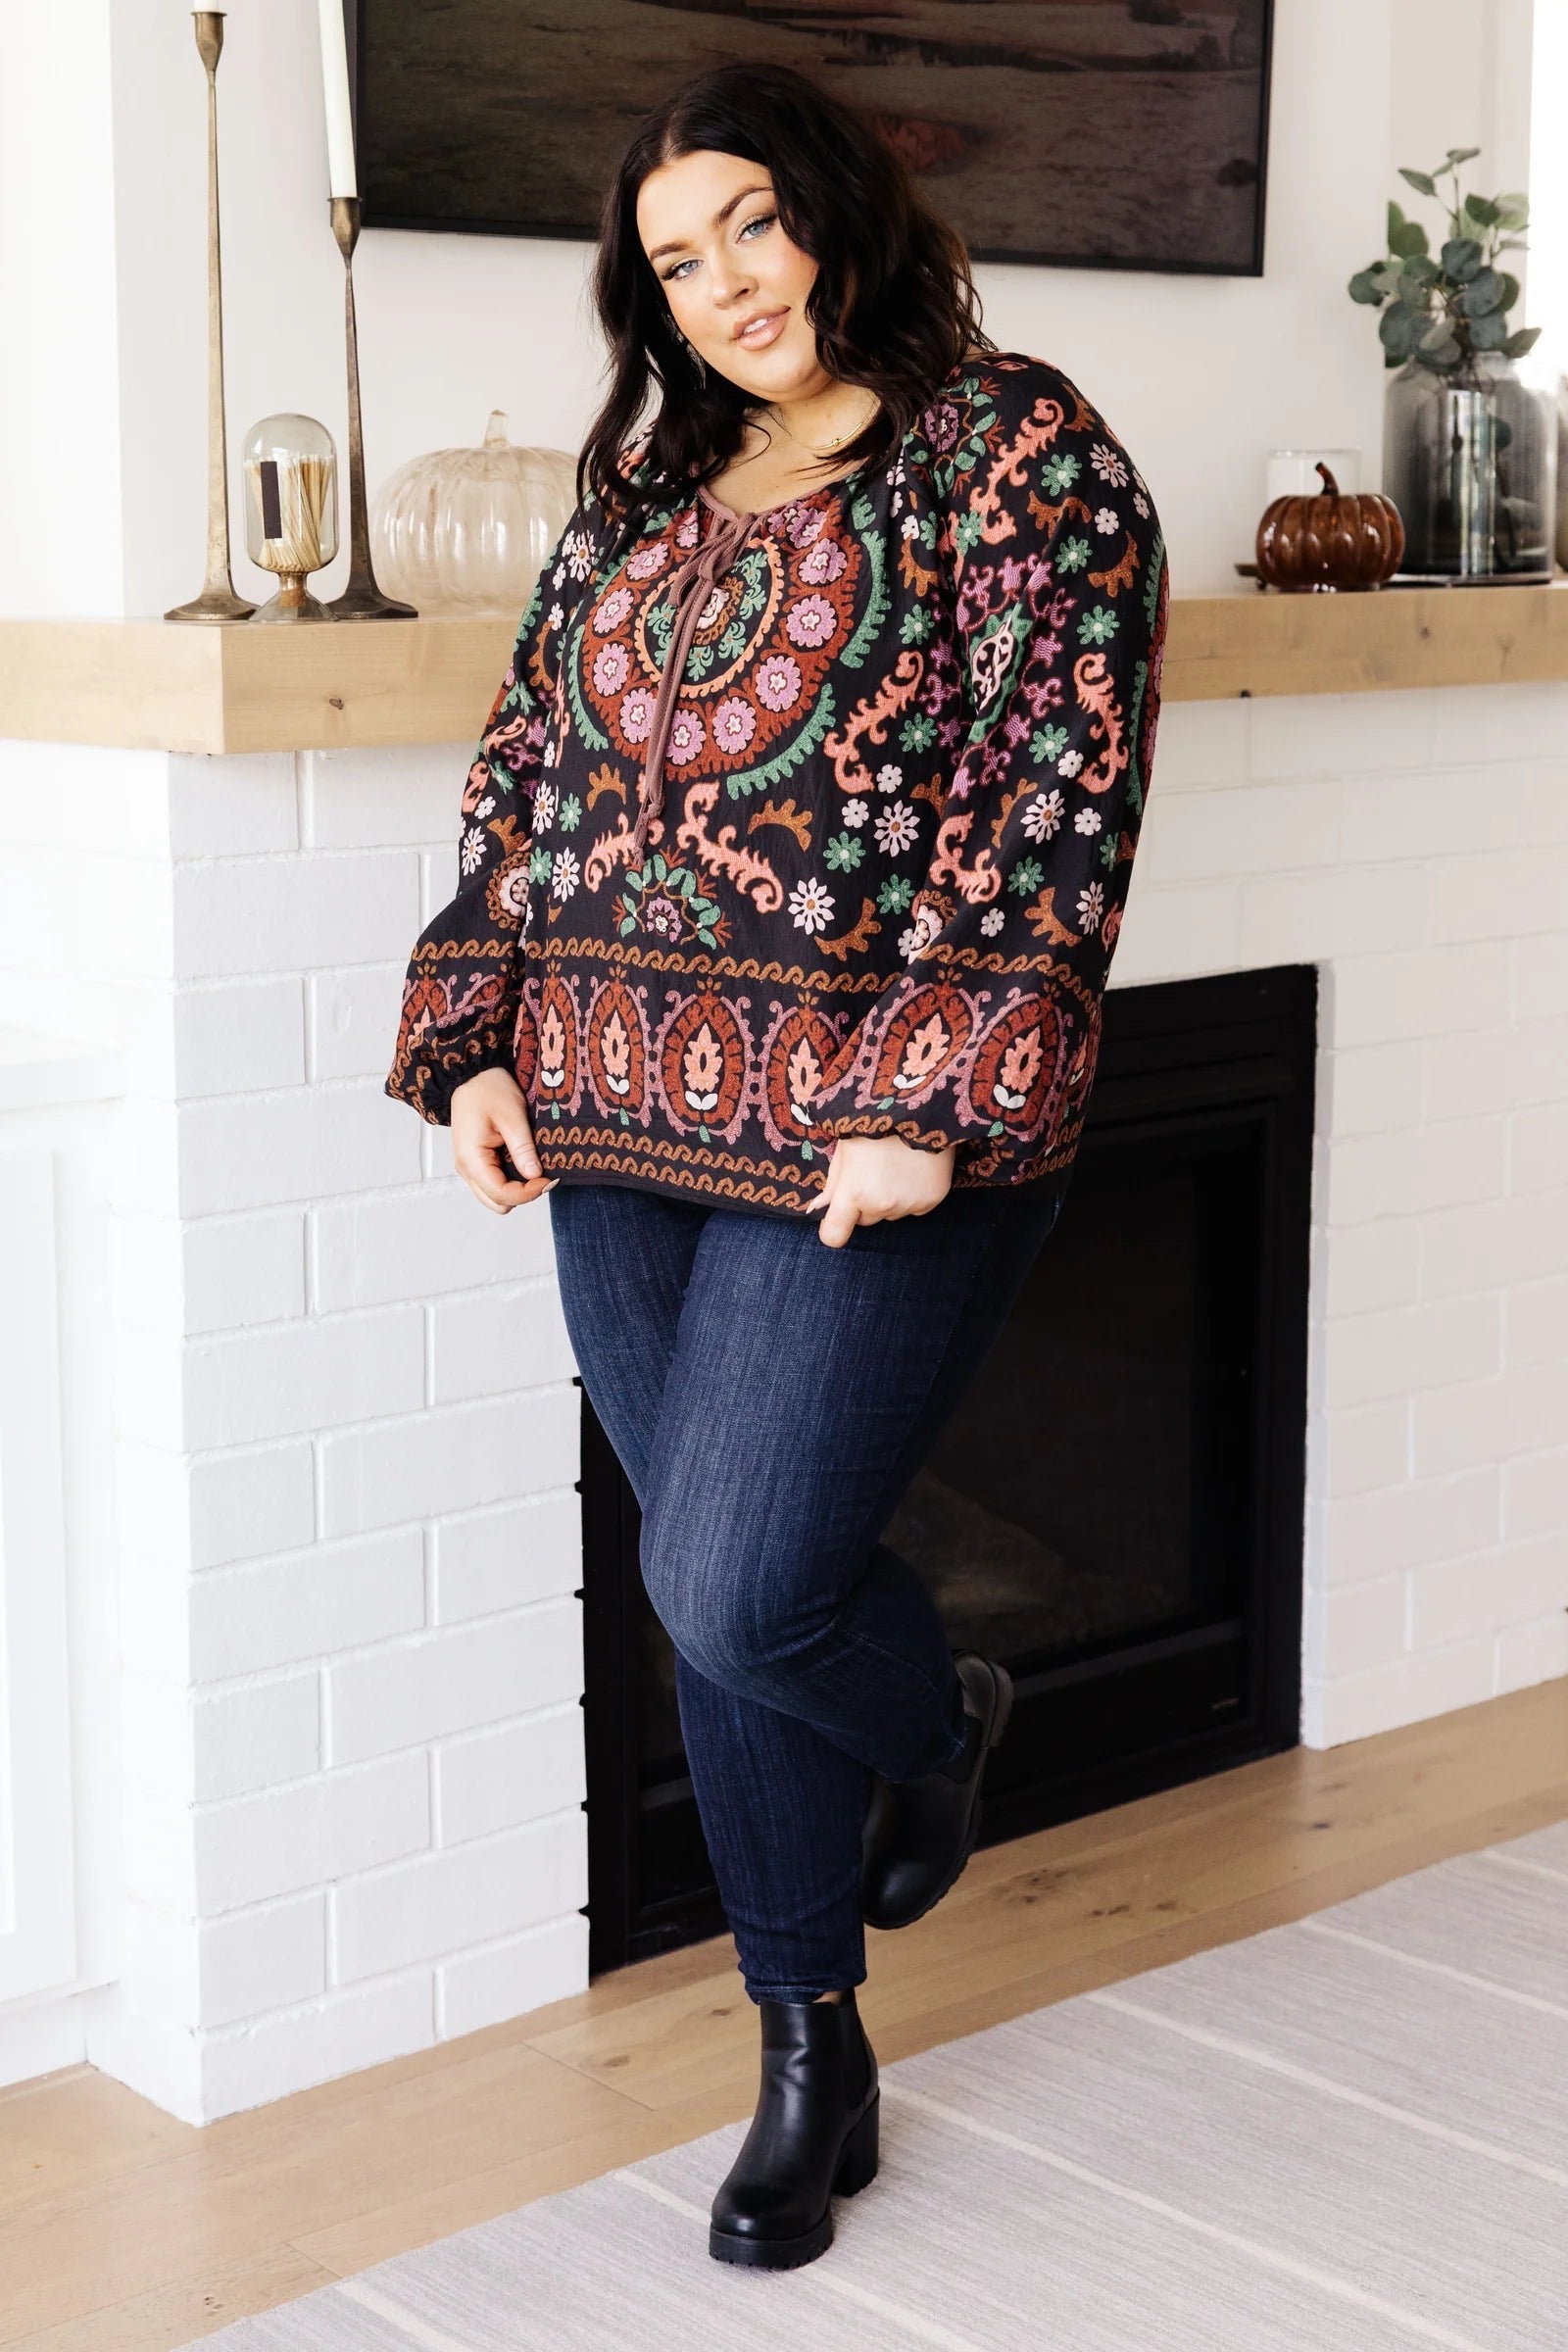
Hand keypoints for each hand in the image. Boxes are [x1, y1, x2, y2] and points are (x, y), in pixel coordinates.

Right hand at [450, 1068, 553, 1213]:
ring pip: (494, 1196)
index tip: (548, 1179)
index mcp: (472, 1159)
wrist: (471, 1074)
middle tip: (542, 1175)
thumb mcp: (511, 1116)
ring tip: (533, 1167)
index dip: (528, 1193)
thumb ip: (523, 1149)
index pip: (501, 1194)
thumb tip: (535, 1175)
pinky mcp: (476, 1161)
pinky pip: (493, 1182)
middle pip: (496, 1202)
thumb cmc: (488, 1089)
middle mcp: (466, 1168)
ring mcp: (469, 1166)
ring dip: (515, 1188)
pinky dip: (509, 1179)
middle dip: (522, 1194)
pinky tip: (522, 1162)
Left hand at [806, 1133, 955, 1247]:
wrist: (923, 1107)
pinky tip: (913, 1170)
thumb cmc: (876, 1122)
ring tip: (895, 1165)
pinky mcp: (932, 1200)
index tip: (837, 1218)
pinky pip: (914, 1208)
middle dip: (864, 1203)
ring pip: (890, 1214)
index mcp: (853, 1191)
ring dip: (889, 1199)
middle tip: (872, 1171)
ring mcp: (909, 1204)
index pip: (833, 1235)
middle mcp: (881, 1205)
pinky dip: (911, 1195)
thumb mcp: (845, 1147)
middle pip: (865, 1220)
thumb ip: (832, 1183)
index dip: (832, 1228)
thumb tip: (817, 1209)